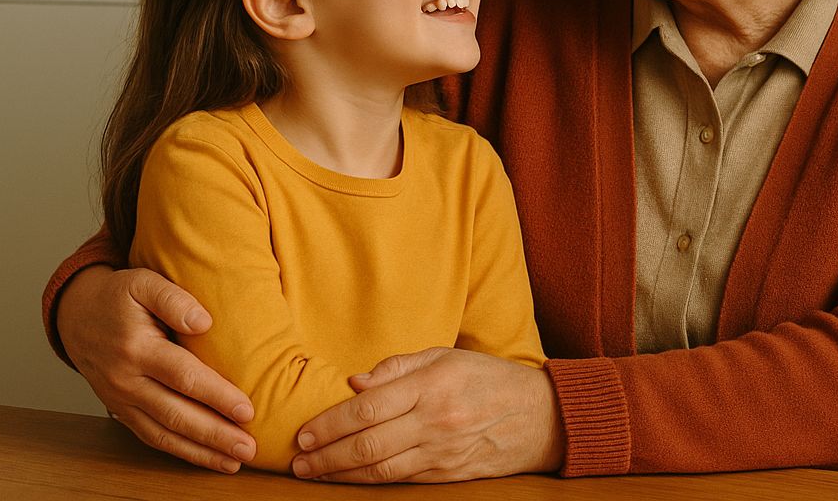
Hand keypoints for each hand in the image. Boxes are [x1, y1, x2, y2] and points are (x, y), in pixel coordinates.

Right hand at [56, 265, 256, 472]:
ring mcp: (122, 401)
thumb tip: (204, 322)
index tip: (247, 410)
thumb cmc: (119, 297)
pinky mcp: (122, 412)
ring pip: (164, 435)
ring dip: (201, 452)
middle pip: (176, 414)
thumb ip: (173, 299)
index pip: (183, 377)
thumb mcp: (143, 283)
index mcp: (137, 348)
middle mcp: (127, 381)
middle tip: (249, 449)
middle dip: (215, 435)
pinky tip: (207, 458)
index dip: (216, 395)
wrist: (77, 316)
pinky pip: (152, 438)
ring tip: (235, 462)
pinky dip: (180, 452)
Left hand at [291, 348, 562, 482]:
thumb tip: (354, 384)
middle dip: (326, 455)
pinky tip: (349, 480)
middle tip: (297, 460)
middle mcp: (435, 421)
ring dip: (340, 474)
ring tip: (312, 473)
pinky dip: (370, 481)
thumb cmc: (488, 378)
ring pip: (380, 469)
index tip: (304, 431)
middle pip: (368, 443)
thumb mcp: (446, 356)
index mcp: (432, 385)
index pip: (369, 408)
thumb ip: (398, 367)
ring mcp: (442, 453)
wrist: (540, 418)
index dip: (331, 422)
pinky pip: (401, 481)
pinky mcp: (447, 475)